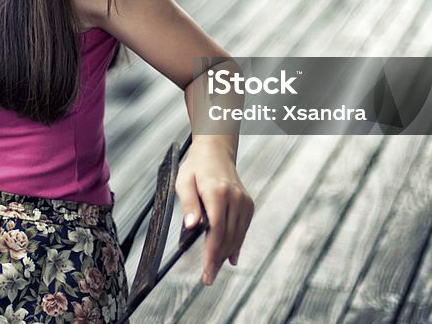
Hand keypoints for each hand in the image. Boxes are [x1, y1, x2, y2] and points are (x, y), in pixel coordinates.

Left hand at [174, 139, 254, 285]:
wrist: (216, 153)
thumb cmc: (196, 168)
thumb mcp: (184, 182)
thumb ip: (188, 204)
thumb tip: (191, 227)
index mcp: (218, 193)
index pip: (217, 230)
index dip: (212, 253)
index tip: (207, 271)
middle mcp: (235, 198)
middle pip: (228, 237)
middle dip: (218, 259)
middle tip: (208, 278)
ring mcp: (244, 202)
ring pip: (237, 235)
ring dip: (226, 254)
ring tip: (214, 270)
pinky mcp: (248, 204)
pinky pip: (243, 229)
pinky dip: (236, 244)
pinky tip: (230, 258)